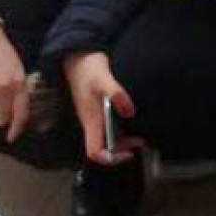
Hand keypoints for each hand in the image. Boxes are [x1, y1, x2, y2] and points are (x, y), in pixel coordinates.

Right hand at [63, 50, 140, 164]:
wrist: (76, 56)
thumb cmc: (88, 68)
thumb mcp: (103, 78)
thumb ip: (116, 94)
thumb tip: (130, 112)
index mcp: (91, 121)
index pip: (95, 152)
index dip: (111, 158)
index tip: (129, 152)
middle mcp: (91, 123)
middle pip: (103, 149)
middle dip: (121, 151)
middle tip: (139, 142)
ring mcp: (93, 117)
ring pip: (106, 140)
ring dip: (122, 142)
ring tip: (139, 137)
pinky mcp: (96, 110)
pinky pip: (107, 129)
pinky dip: (120, 131)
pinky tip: (130, 122)